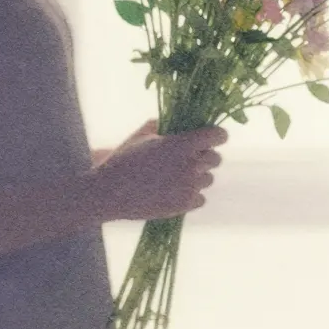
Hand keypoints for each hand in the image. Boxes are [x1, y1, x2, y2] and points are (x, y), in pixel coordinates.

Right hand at [90, 125, 225, 221]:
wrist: (110, 192)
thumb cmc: (123, 160)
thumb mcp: (141, 137)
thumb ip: (160, 127)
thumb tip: (169, 123)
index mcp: (182, 144)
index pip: (218, 135)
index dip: (217, 136)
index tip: (211, 138)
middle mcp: (191, 165)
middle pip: (216, 159)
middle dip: (204, 157)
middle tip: (187, 160)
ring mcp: (189, 186)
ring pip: (208, 179)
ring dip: (197, 177)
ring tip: (176, 178)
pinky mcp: (185, 205)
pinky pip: (201, 198)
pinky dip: (191, 196)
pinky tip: (175, 192)